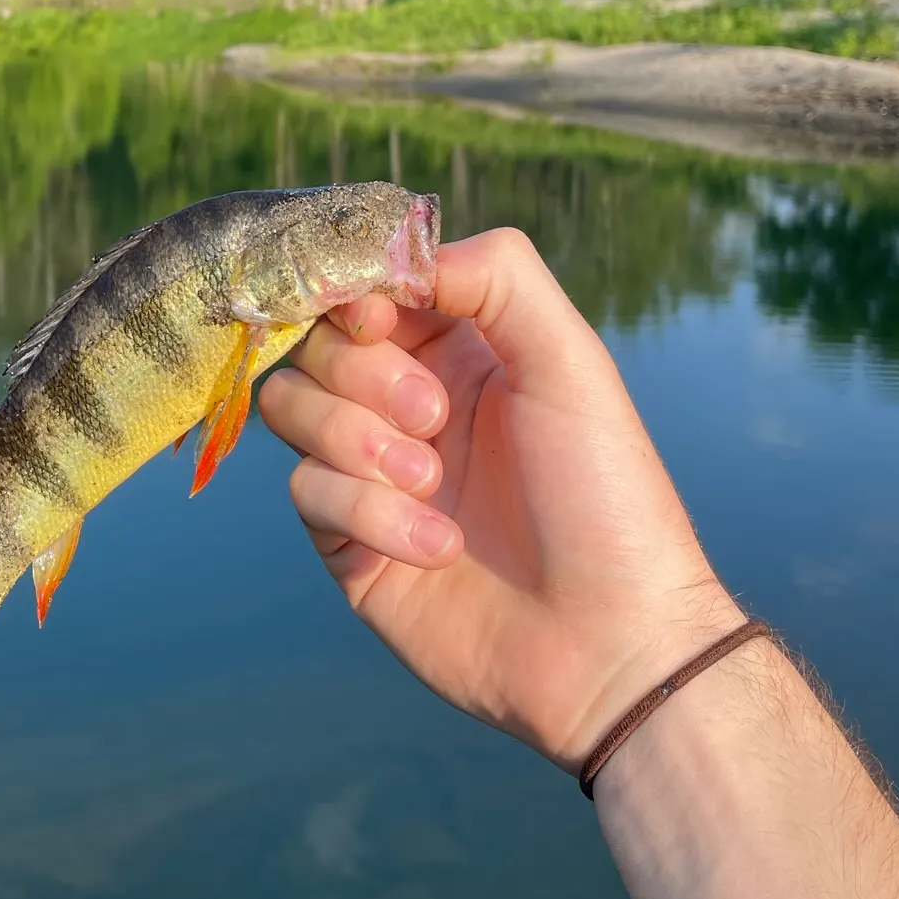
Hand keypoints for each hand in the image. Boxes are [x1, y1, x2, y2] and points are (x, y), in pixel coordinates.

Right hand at [259, 228, 743, 770]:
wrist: (606, 644)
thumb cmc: (603, 495)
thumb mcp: (569, 361)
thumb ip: (495, 276)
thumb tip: (397, 254)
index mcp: (455, 351)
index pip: (361, 290)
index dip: (351, 293)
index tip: (376, 316)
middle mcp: (403, 404)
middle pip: (312, 346)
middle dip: (363, 378)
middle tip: (434, 418)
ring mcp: (369, 473)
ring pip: (292, 411)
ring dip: (359, 443)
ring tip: (432, 484)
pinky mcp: (346, 543)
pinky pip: (308, 495)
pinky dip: (369, 515)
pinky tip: (438, 549)